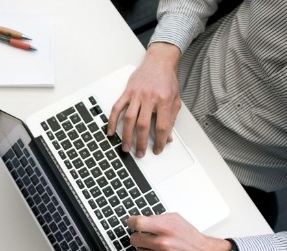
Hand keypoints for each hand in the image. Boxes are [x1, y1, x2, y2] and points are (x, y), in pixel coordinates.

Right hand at [107, 42, 181, 156]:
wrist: (159, 62)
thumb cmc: (167, 80)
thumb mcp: (175, 99)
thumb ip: (171, 119)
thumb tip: (168, 137)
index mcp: (164, 100)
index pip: (162, 126)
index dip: (160, 141)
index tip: (158, 149)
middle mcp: (149, 97)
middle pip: (143, 125)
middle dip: (141, 142)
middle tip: (140, 153)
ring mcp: (136, 95)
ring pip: (129, 119)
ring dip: (126, 136)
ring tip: (126, 147)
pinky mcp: (127, 92)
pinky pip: (117, 108)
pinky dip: (112, 121)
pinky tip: (111, 131)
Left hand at [128, 213, 231, 250]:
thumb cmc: (189, 237)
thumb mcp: (175, 219)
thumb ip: (156, 218)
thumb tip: (138, 220)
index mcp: (166, 228)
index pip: (138, 223)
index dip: (131, 222)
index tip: (131, 223)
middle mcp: (164, 243)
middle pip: (134, 239)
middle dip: (138, 237)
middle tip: (145, 238)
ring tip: (155, 248)